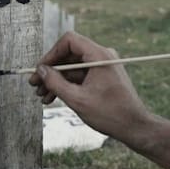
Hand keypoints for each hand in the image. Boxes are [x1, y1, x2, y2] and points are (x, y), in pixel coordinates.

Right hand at [30, 32, 153, 143]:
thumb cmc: (111, 114)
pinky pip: (81, 76)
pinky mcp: (103, 77)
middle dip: (51, 70)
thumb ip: (56, 83)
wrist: (135, 127)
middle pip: (69, 55)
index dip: (51, 54)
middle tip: (35, 85)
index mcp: (99, 56)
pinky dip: (67, 85)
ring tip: (42, 96)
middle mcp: (102, 56)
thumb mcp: (77, 99)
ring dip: (57, 80)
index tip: (39, 70)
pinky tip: (53, 98)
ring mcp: (103, 67)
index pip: (69, 41)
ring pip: (73, 67)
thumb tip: (40, 71)